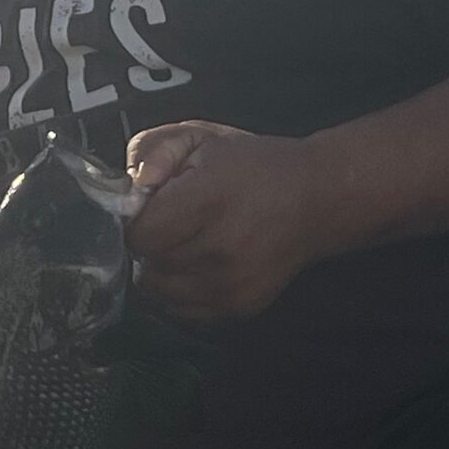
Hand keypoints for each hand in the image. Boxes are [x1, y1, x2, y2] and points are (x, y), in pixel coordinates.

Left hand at [126, 120, 325, 321]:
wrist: (316, 199)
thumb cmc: (254, 166)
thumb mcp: (201, 137)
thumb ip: (153, 150)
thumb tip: (132, 188)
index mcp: (209, 201)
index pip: (140, 234)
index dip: (137, 221)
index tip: (152, 210)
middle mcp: (221, 249)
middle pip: (148, 265)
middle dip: (151, 245)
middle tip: (173, 225)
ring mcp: (232, 285)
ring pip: (160, 294)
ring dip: (162, 271)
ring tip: (185, 245)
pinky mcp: (240, 308)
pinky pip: (183, 311)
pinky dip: (181, 292)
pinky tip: (198, 265)